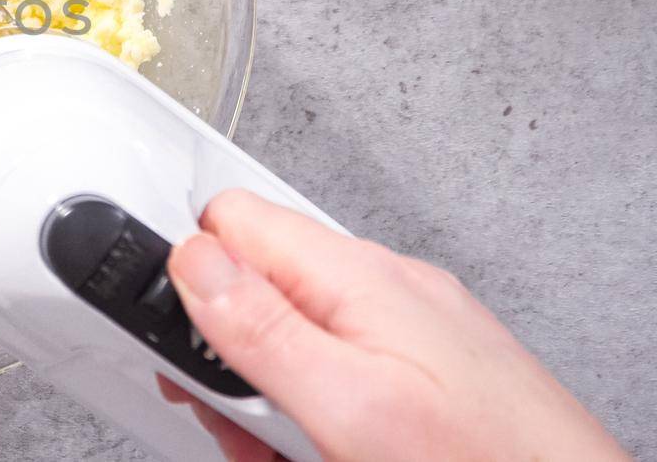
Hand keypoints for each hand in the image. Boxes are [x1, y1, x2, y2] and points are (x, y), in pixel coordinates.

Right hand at [159, 189, 626, 461]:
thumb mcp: (345, 400)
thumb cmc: (477, 459)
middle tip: (239, 420)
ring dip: (266, 395)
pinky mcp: (420, 366)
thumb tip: (189, 257)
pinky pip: (334, 367)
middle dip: (228, 357)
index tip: (180, 345)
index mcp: (353, 273)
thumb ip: (260, 325)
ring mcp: (404, 325)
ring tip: (286, 449)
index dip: (186, 276)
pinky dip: (311, 410)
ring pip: (290, 334)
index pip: (228, 220)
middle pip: (254, 284)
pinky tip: (320, 450)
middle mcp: (380, 284)